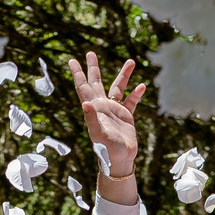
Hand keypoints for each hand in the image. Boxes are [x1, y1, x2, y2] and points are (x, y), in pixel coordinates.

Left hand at [71, 52, 144, 183]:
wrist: (119, 160)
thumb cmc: (107, 149)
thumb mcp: (98, 134)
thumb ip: (92, 118)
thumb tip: (85, 102)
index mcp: (94, 108)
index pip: (84, 87)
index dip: (78, 74)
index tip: (72, 61)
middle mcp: (102, 106)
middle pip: (97, 82)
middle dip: (93, 68)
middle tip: (90, 53)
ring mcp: (114, 110)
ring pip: (118, 88)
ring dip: (123, 75)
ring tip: (131, 61)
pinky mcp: (126, 116)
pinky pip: (131, 102)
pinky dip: (136, 94)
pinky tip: (141, 86)